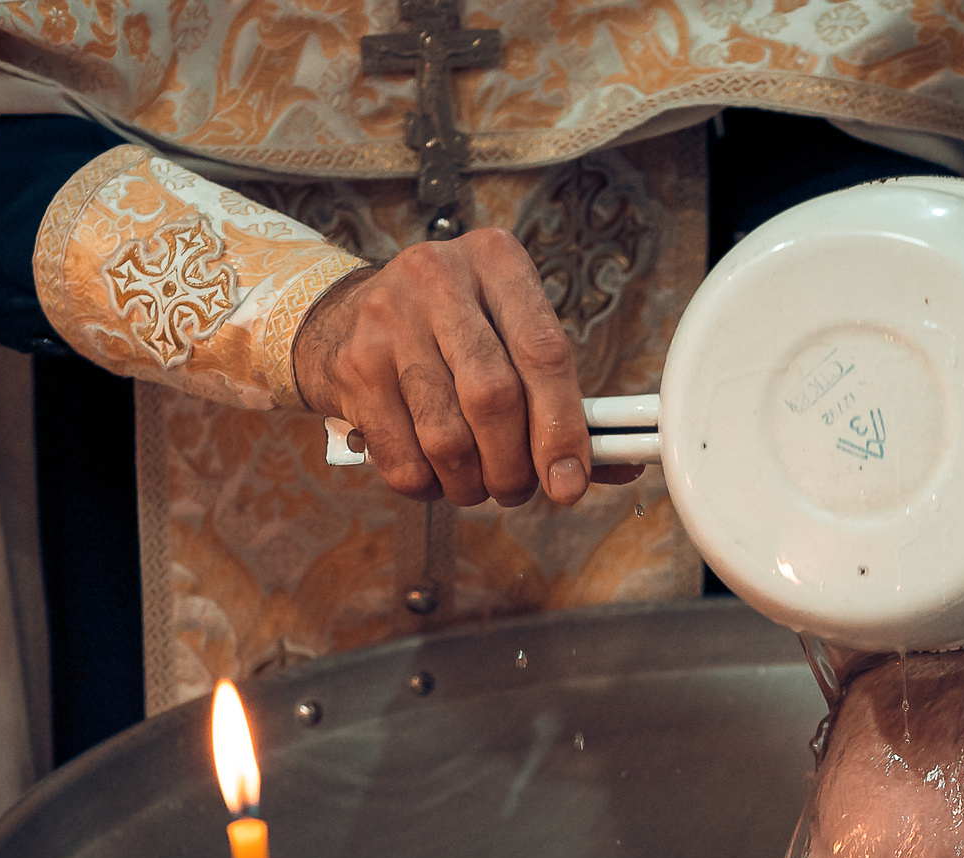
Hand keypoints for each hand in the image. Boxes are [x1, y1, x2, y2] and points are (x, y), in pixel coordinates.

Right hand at [291, 228, 644, 507]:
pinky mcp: (353, 366)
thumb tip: (618, 461)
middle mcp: (439, 279)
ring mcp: (388, 320)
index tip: (570, 482)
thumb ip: (559, 395)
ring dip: (472, 483)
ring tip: (478, 484)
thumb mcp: (507, 334)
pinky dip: (429, 486)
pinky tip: (436, 474)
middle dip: (514, 465)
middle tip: (518, 488)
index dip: (562, 429)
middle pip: (493, 397)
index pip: (544, 352)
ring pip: (447, 436)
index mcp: (497, 262)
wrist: (345, 317)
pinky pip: (403, 458)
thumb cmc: (451, 334)